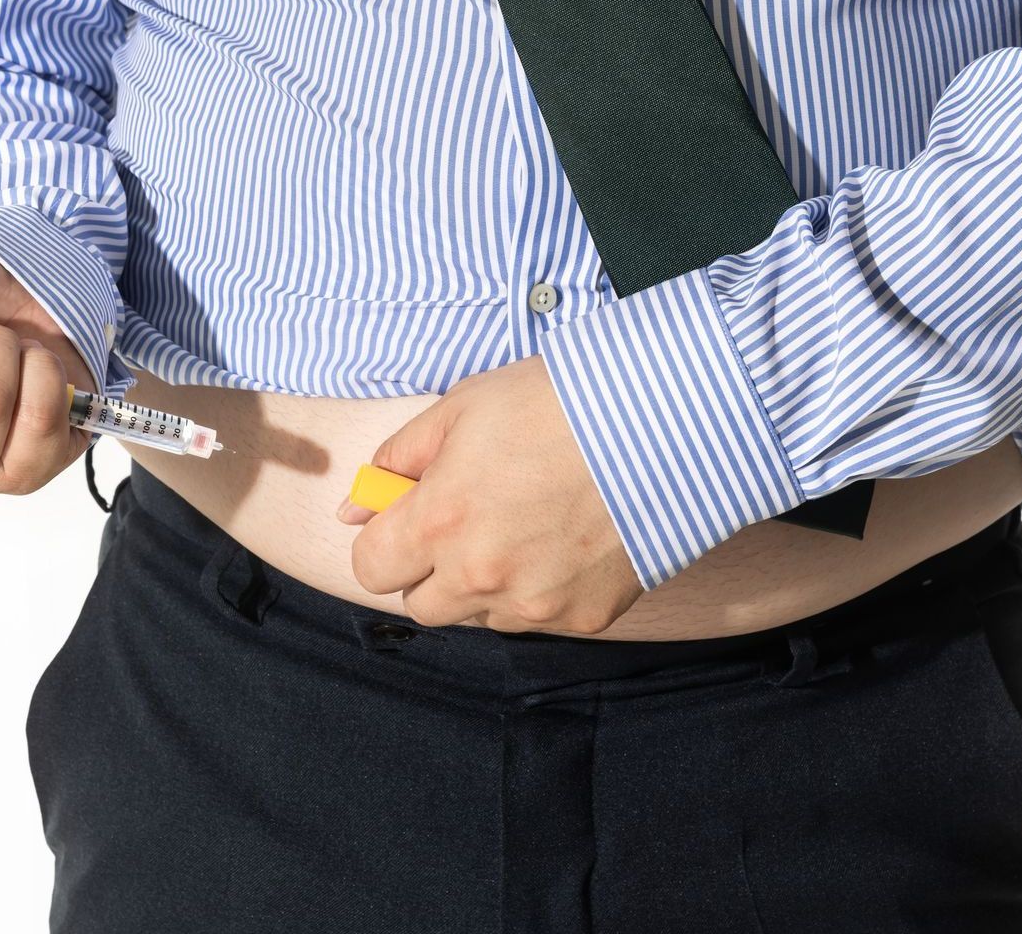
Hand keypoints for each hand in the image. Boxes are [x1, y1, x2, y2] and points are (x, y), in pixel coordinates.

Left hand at [338, 355, 642, 634]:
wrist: (666, 424)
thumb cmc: (558, 403)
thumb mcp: (463, 408)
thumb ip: (398, 460)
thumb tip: (355, 507)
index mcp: (440, 521)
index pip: (370, 568)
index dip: (383, 541)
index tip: (405, 519)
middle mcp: (481, 575)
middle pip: (422, 604)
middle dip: (431, 569)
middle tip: (468, 520)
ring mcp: (535, 604)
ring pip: (481, 614)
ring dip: (487, 583)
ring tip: (527, 524)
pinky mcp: (585, 618)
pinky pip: (538, 618)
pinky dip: (541, 590)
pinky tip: (567, 540)